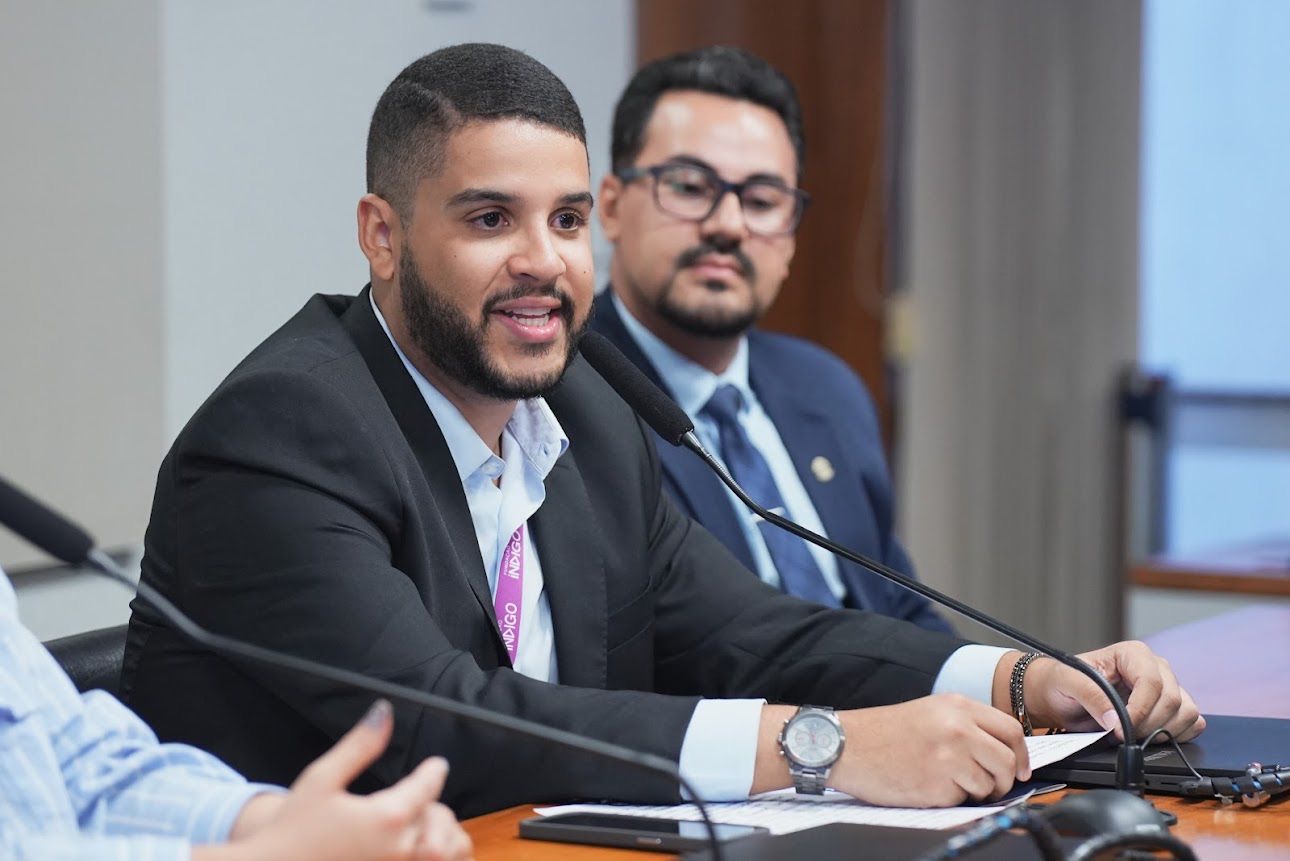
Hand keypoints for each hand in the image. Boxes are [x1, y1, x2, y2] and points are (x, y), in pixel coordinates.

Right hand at [218, 699, 472, 860]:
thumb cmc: (290, 831)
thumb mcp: (322, 778)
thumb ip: (360, 745)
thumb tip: (384, 711)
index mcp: (388, 817)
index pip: (428, 786)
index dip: (433, 771)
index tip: (436, 765)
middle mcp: (400, 849)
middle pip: (438, 818)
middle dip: (432, 804)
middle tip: (421, 796)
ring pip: (444, 851)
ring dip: (439, 836)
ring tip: (420, 826)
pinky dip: (430, 859)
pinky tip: (410, 850)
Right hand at [830, 695, 1030, 806]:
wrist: (845, 745)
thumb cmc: (883, 732)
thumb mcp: (930, 712)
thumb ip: (967, 725)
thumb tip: (1004, 753)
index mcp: (957, 707)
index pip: (1010, 730)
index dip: (1022, 754)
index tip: (1020, 768)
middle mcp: (957, 729)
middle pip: (1007, 762)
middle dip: (1004, 780)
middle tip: (991, 785)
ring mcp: (948, 759)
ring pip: (988, 785)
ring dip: (976, 791)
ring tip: (948, 782)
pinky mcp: (936, 786)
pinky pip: (961, 800)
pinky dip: (950, 799)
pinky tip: (928, 785)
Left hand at [1021, 642, 1204, 743]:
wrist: (1060, 696)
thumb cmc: (1063, 682)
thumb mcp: (1068, 683)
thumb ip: (1091, 696)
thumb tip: (1116, 721)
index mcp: (1133, 654)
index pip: (1152, 682)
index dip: (1139, 710)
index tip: (1120, 728)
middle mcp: (1156, 668)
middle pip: (1172, 700)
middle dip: (1148, 725)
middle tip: (1122, 735)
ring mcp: (1167, 688)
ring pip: (1187, 713)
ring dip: (1163, 731)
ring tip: (1133, 734)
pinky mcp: (1173, 709)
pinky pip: (1193, 724)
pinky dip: (1176, 736)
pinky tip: (1150, 736)